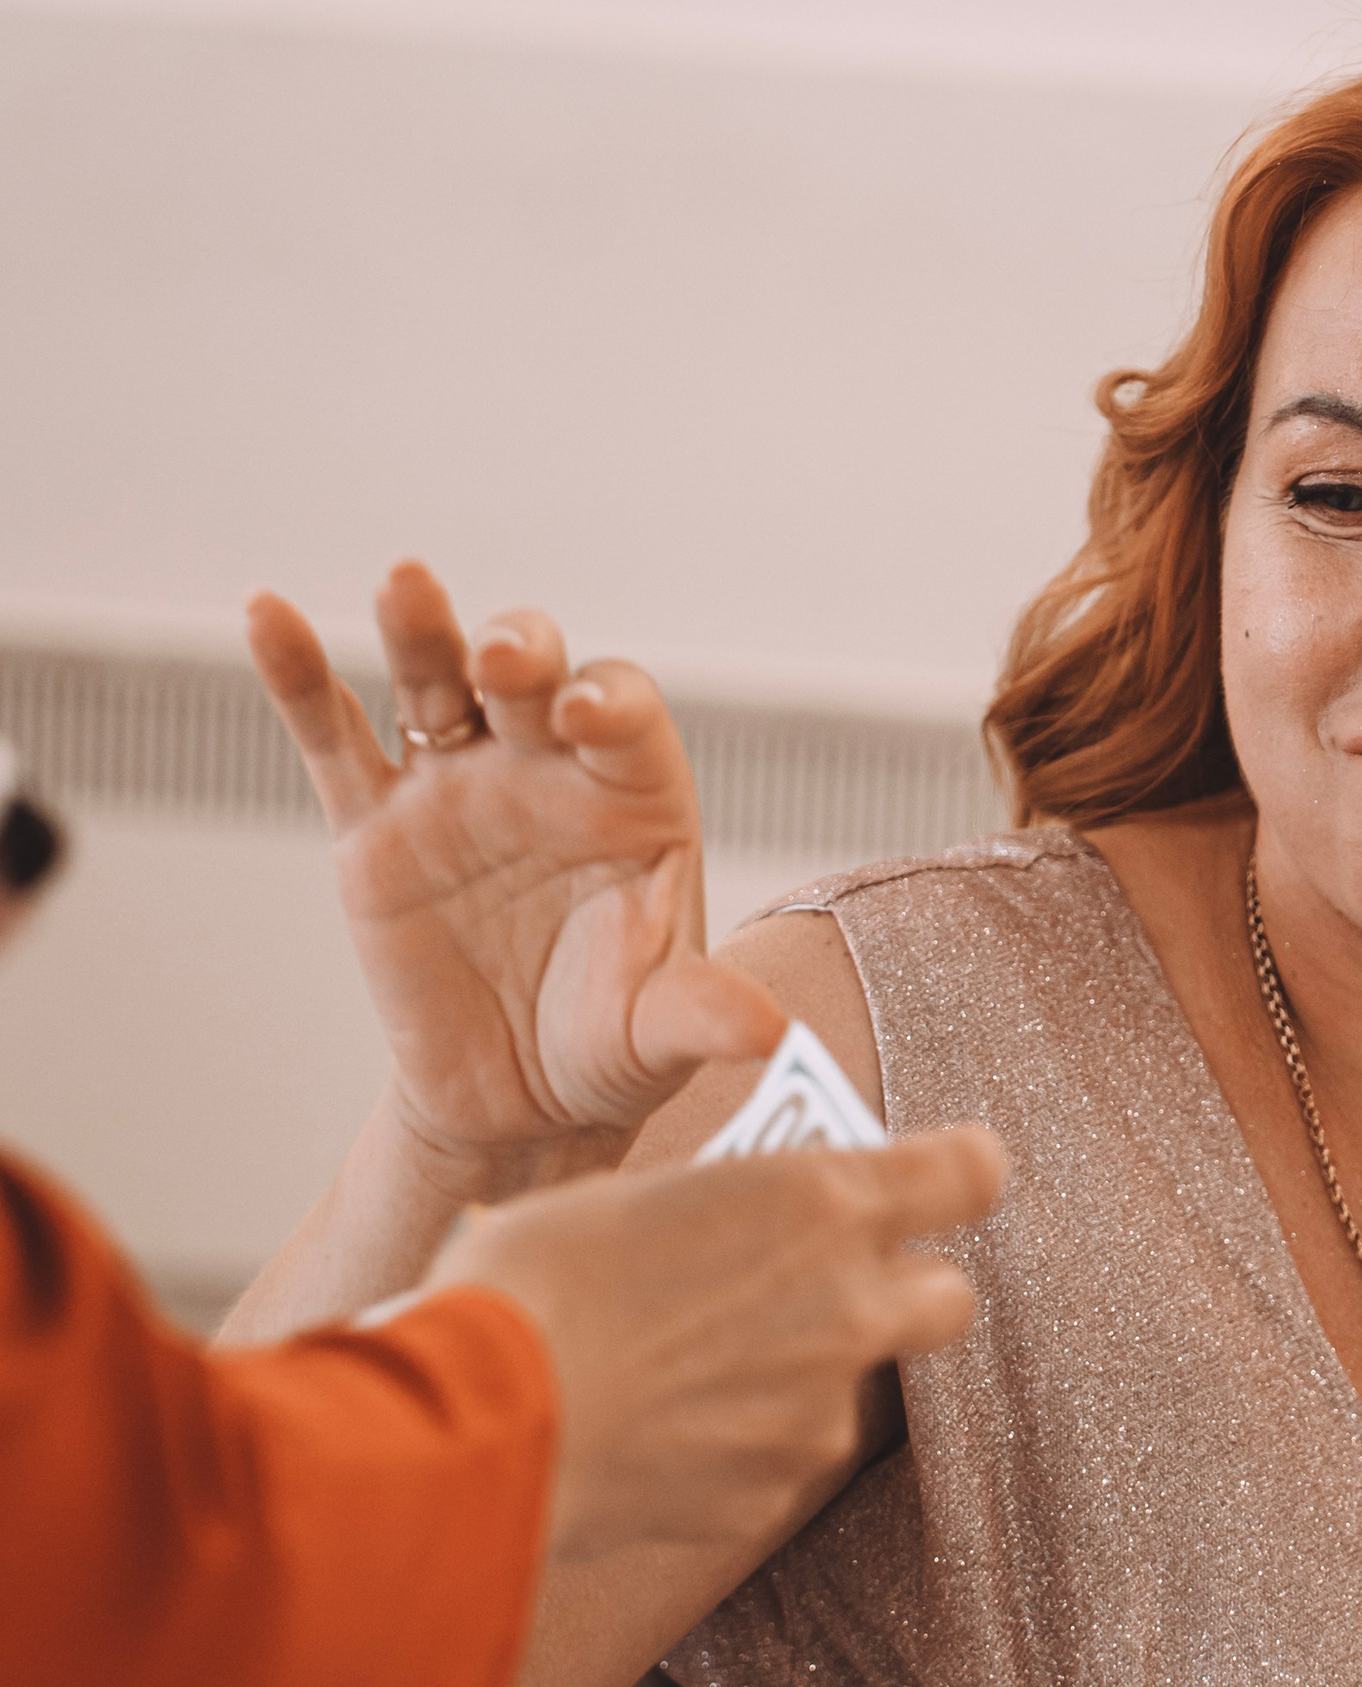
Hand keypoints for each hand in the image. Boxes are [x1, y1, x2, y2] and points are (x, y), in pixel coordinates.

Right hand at [249, 563, 781, 1184]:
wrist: (516, 1101)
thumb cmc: (610, 1047)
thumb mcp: (659, 1037)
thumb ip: (703, 1015)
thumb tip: (770, 1034)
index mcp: (633, 797)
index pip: (627, 720)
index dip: (609, 706)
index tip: (589, 716)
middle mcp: (547, 770)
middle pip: (534, 677)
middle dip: (522, 652)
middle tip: (506, 660)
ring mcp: (457, 785)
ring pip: (435, 682)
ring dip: (422, 630)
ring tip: (404, 584)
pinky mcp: (375, 824)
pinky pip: (335, 737)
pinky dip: (300, 676)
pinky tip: (267, 617)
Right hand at [434, 1128, 1007, 1561]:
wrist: (477, 1423)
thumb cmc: (530, 1284)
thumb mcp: (639, 1196)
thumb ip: (734, 1206)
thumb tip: (756, 1216)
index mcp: (819, 1201)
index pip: (968, 1174)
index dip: (958, 1174)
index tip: (942, 1177)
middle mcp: (846, 1306)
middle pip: (949, 1297)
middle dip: (904, 1290)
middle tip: (829, 1285)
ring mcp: (816, 1412)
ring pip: (852, 1388)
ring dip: (801, 1375)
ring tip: (688, 1369)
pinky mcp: (772, 1494)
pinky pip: (779, 1459)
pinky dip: (738, 1446)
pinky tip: (655, 1431)